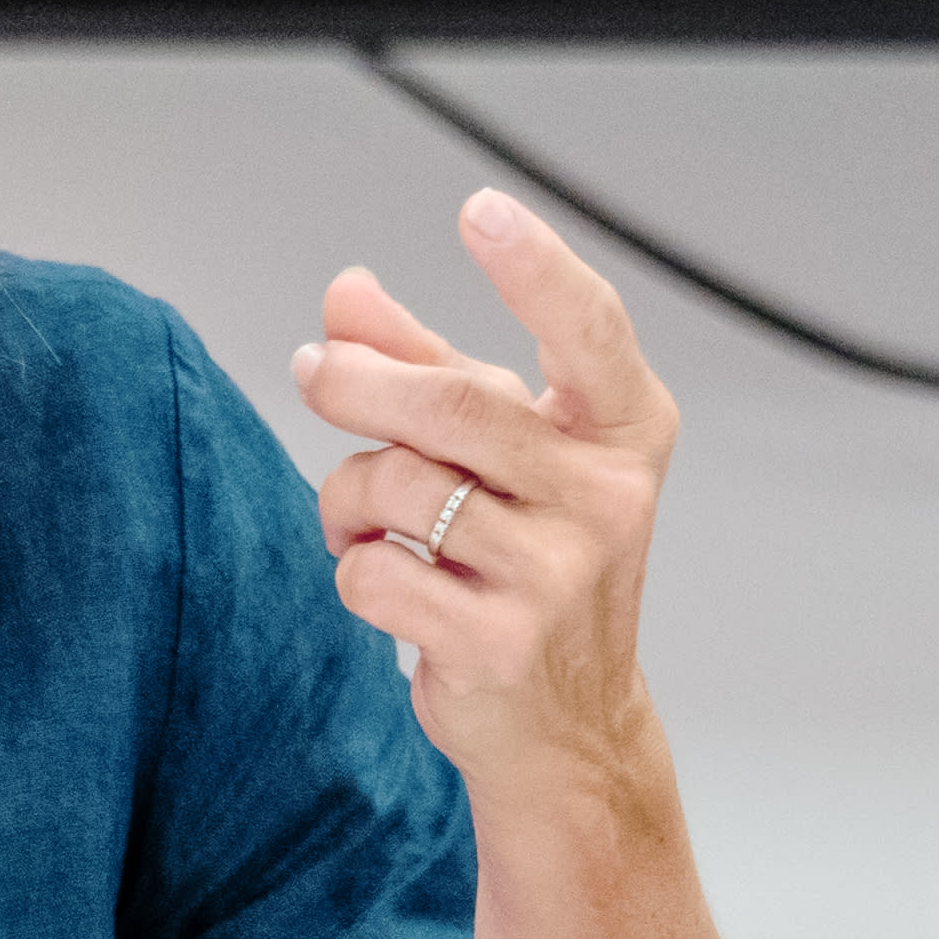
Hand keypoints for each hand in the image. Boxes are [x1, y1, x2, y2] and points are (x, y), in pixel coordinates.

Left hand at [297, 190, 687, 809]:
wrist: (566, 727)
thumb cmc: (534, 564)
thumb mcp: (502, 454)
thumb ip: (427, 364)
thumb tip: (346, 293)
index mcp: (626, 431)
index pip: (589, 328)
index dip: (535, 266)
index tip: (481, 211)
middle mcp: (608, 495)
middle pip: (455, 405)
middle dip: (360, 382)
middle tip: (312, 370)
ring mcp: (561, 573)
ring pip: (399, 487)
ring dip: (348, 497)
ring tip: (360, 520)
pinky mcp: (499, 640)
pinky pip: (374, 571)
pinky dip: (352, 568)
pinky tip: (385, 580)